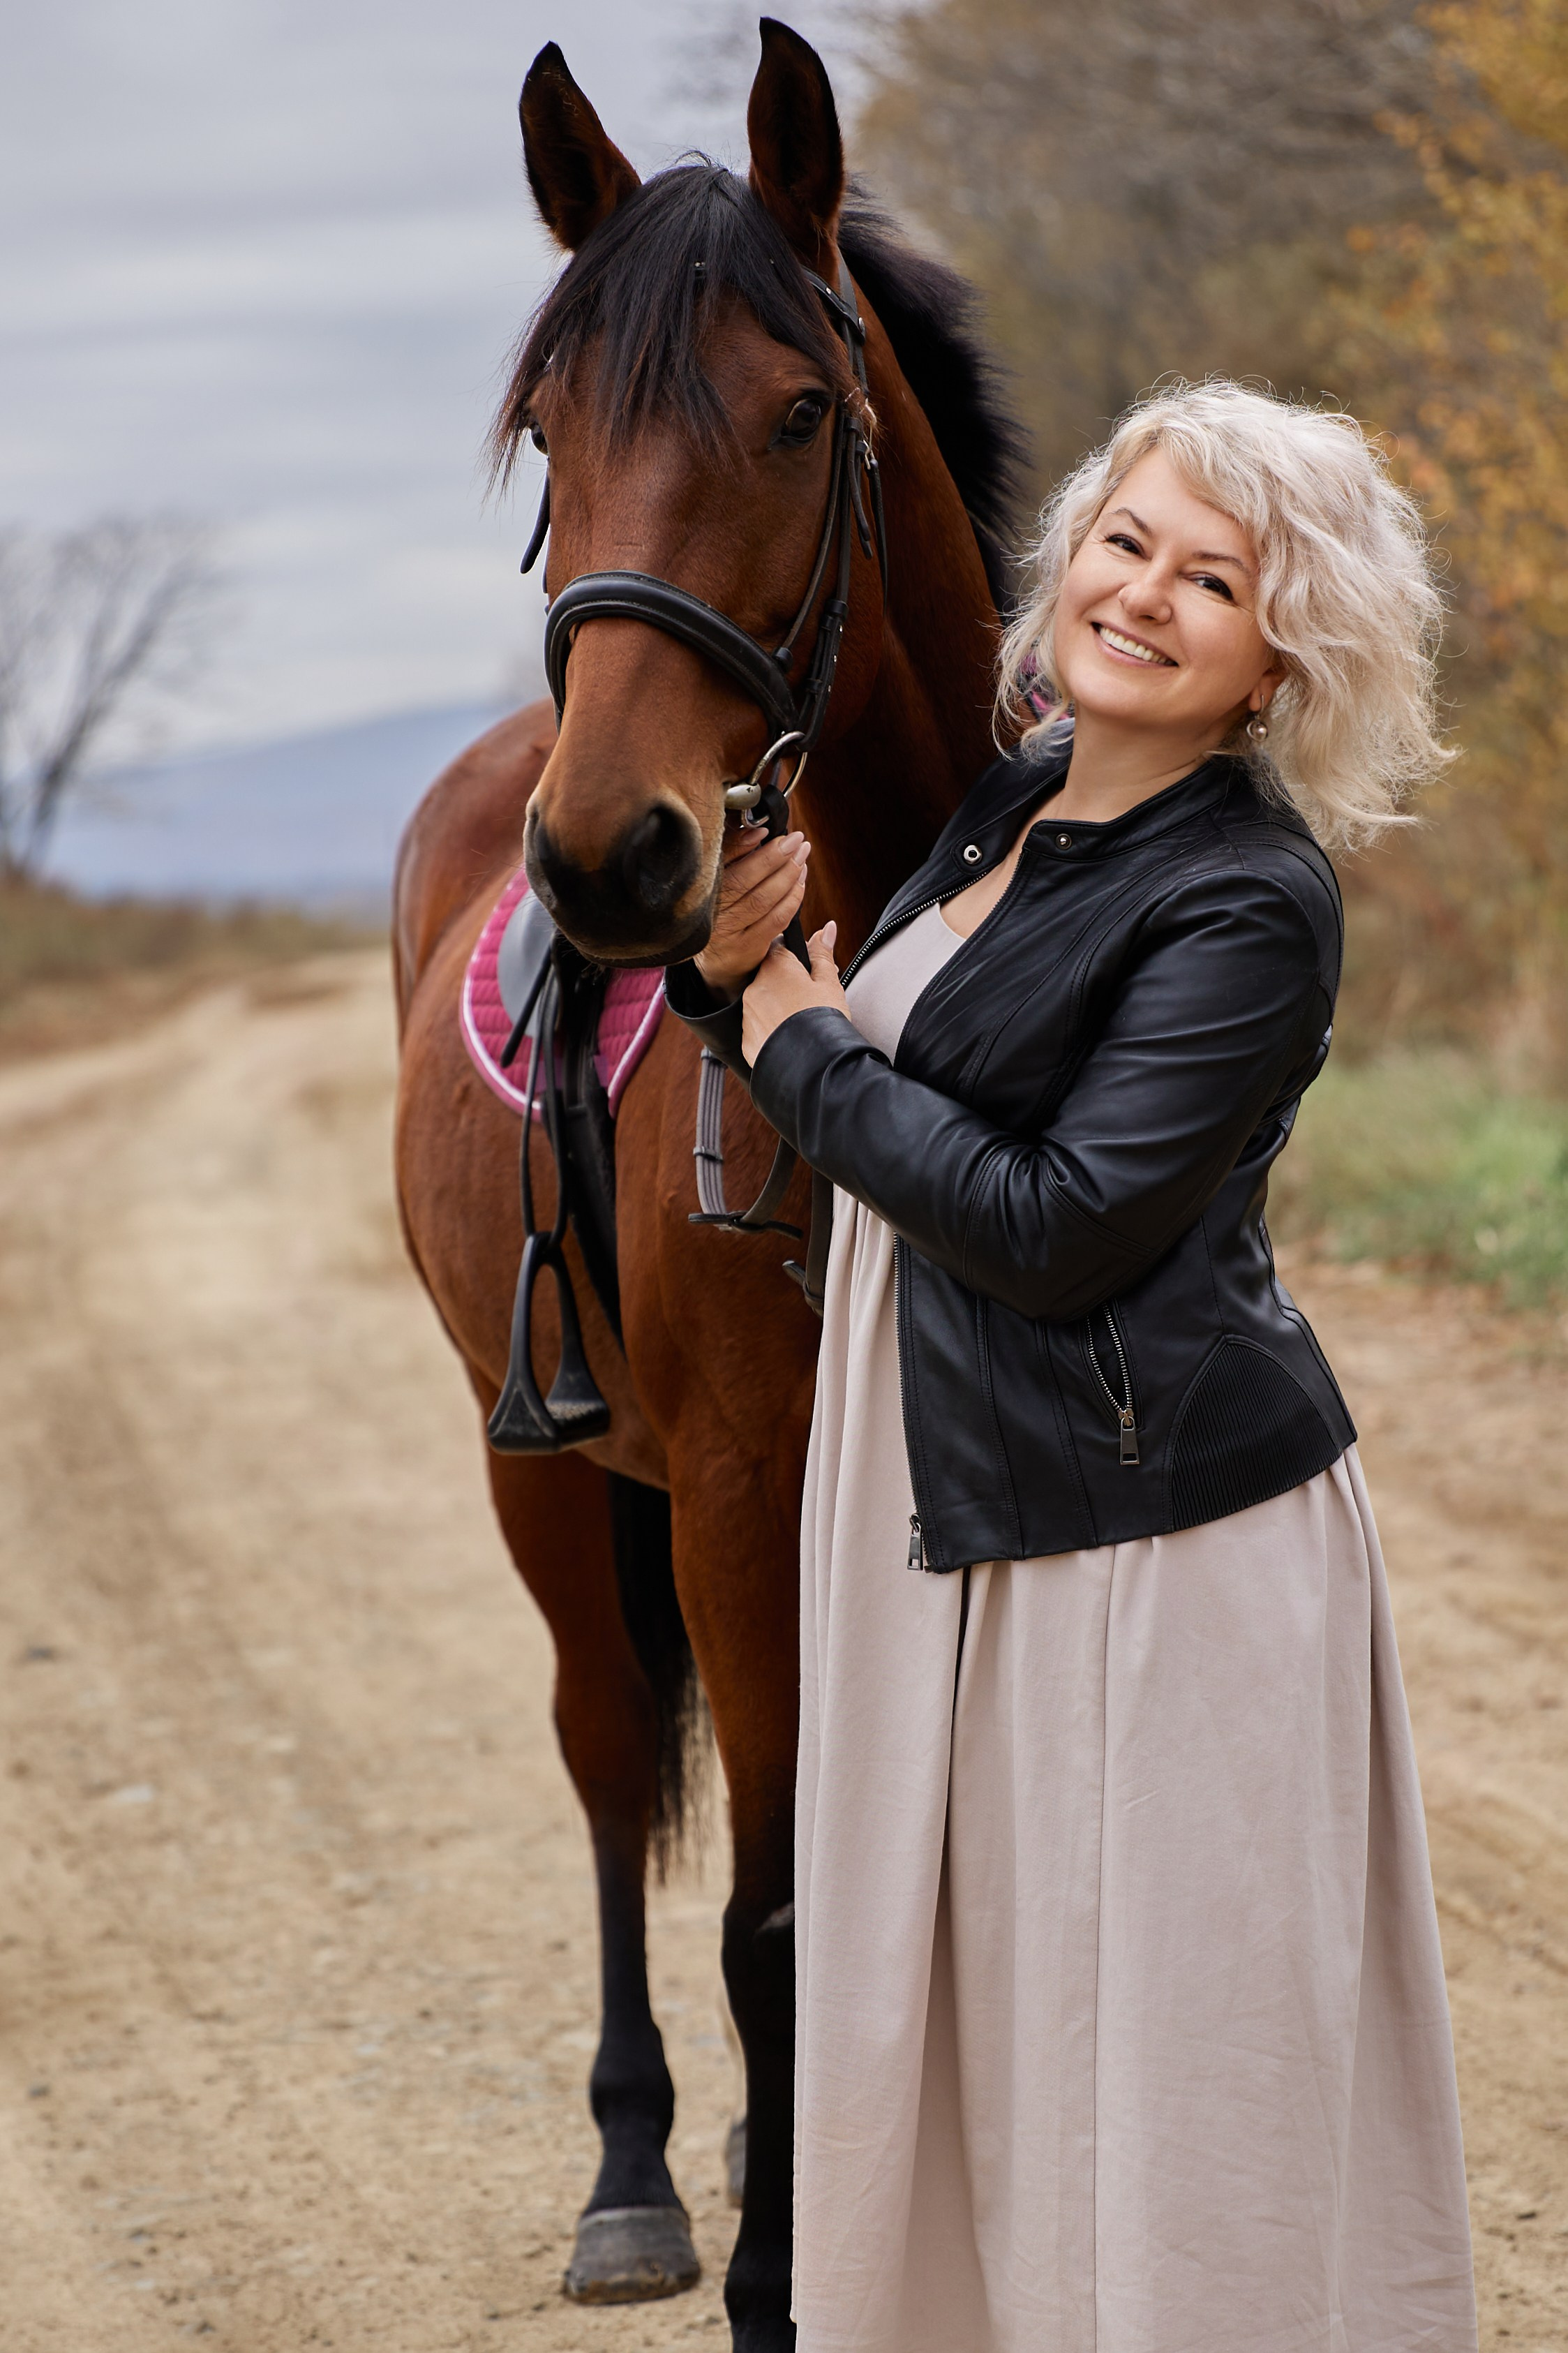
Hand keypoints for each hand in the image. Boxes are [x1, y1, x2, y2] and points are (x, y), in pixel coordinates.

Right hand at [694, 822, 810, 1000]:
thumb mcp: (716, 882)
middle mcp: (708, 913)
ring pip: (763, 900)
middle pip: (744, 880)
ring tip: (802, 857)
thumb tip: (756, 832)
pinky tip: (800, 882)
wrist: (717, 961)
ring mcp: (727, 934)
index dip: (742, 844)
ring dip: (788, 875)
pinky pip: (776, 920)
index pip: (718, 862)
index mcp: (697, 889)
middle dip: (775, 857)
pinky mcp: (746, 948)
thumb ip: (731, 855)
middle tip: (796, 840)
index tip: (766, 830)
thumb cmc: (720, 910)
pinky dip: (792, 899)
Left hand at [741, 922, 848, 1064]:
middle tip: (811, 998)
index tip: (809, 969)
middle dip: (788, 982)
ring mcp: (747, 1014)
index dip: (797, 957)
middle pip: (771, 975)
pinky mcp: (746, 1039)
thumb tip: (826, 929)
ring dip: (778, 1005)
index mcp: (774, 966)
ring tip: (801, 1020)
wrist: (811, 1064)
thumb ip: (823, 954)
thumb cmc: (822, 1020)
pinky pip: (758, 1026)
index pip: (780, 947)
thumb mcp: (829, 983)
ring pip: (763, 1001)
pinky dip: (771, 1028)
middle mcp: (754, 986)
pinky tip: (789, 1036)